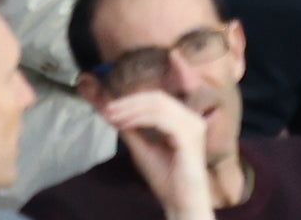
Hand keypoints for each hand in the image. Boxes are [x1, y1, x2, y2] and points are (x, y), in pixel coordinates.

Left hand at [97, 85, 220, 219]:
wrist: (180, 203)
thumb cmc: (165, 178)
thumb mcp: (140, 145)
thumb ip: (127, 125)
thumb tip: (107, 107)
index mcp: (184, 120)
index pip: (156, 98)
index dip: (130, 100)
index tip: (108, 108)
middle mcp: (193, 120)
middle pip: (156, 98)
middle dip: (128, 102)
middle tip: (108, 110)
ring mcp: (194, 128)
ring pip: (157, 105)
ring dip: (130, 109)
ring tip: (113, 118)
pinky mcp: (189, 138)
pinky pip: (160, 119)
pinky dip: (139, 119)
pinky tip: (125, 126)